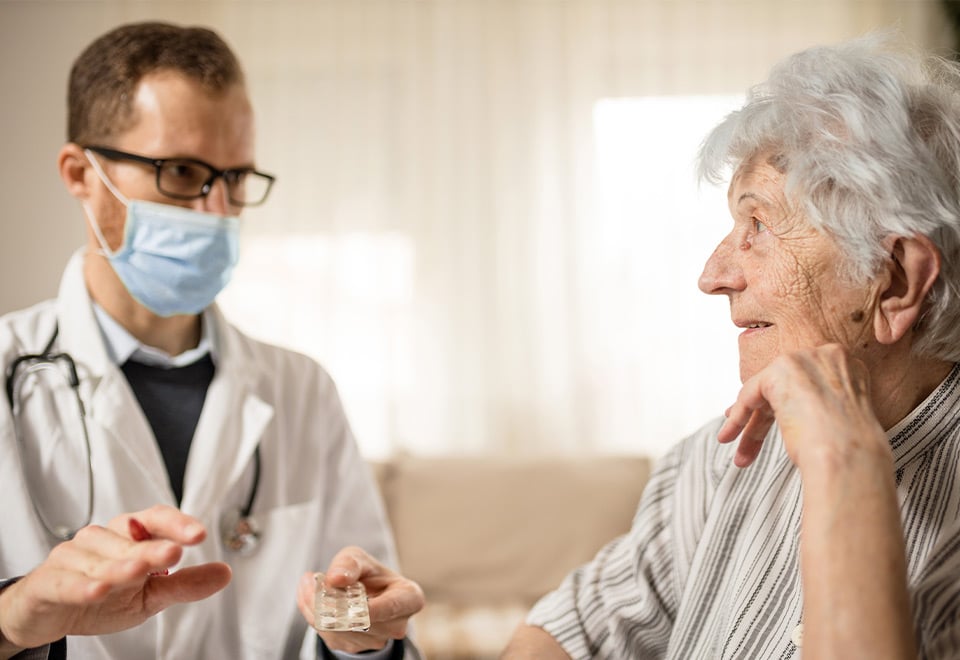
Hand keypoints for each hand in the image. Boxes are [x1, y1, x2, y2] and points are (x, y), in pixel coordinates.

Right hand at [0, 505, 231, 651]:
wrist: (50, 612)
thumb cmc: (105, 595)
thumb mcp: (150, 595)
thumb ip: (185, 584)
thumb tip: (226, 573)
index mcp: (131, 535)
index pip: (156, 519)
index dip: (176, 524)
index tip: (199, 534)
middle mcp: (102, 538)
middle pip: (130, 541)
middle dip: (151, 549)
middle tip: (173, 555)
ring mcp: (73, 557)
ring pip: (99, 560)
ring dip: (119, 566)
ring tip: (137, 572)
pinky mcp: (48, 580)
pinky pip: (65, 581)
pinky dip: (81, 585)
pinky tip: (97, 589)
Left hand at [296, 546, 423, 653]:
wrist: (363, 593)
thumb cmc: (368, 574)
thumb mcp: (360, 558)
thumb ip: (349, 563)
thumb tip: (336, 579)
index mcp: (408, 598)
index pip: (391, 606)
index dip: (369, 606)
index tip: (347, 600)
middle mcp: (396, 625)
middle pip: (360, 621)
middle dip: (331, 601)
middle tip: (312, 580)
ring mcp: (376, 640)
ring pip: (340, 630)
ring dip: (317, 608)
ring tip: (310, 585)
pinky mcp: (355, 648)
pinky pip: (329, 636)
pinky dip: (314, 617)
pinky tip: (311, 599)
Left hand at [717, 344, 887, 469]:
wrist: (849, 456)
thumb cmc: (847, 449)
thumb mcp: (833, 418)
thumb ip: (811, 404)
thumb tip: (784, 410)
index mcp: (843, 365)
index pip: (802, 384)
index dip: (781, 406)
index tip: (768, 424)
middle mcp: (824, 356)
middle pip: (782, 387)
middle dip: (760, 415)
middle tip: (747, 437)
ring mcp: (803, 359)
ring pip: (764, 390)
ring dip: (746, 420)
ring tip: (731, 440)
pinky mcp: (781, 370)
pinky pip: (750, 393)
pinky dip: (739, 415)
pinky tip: (730, 431)